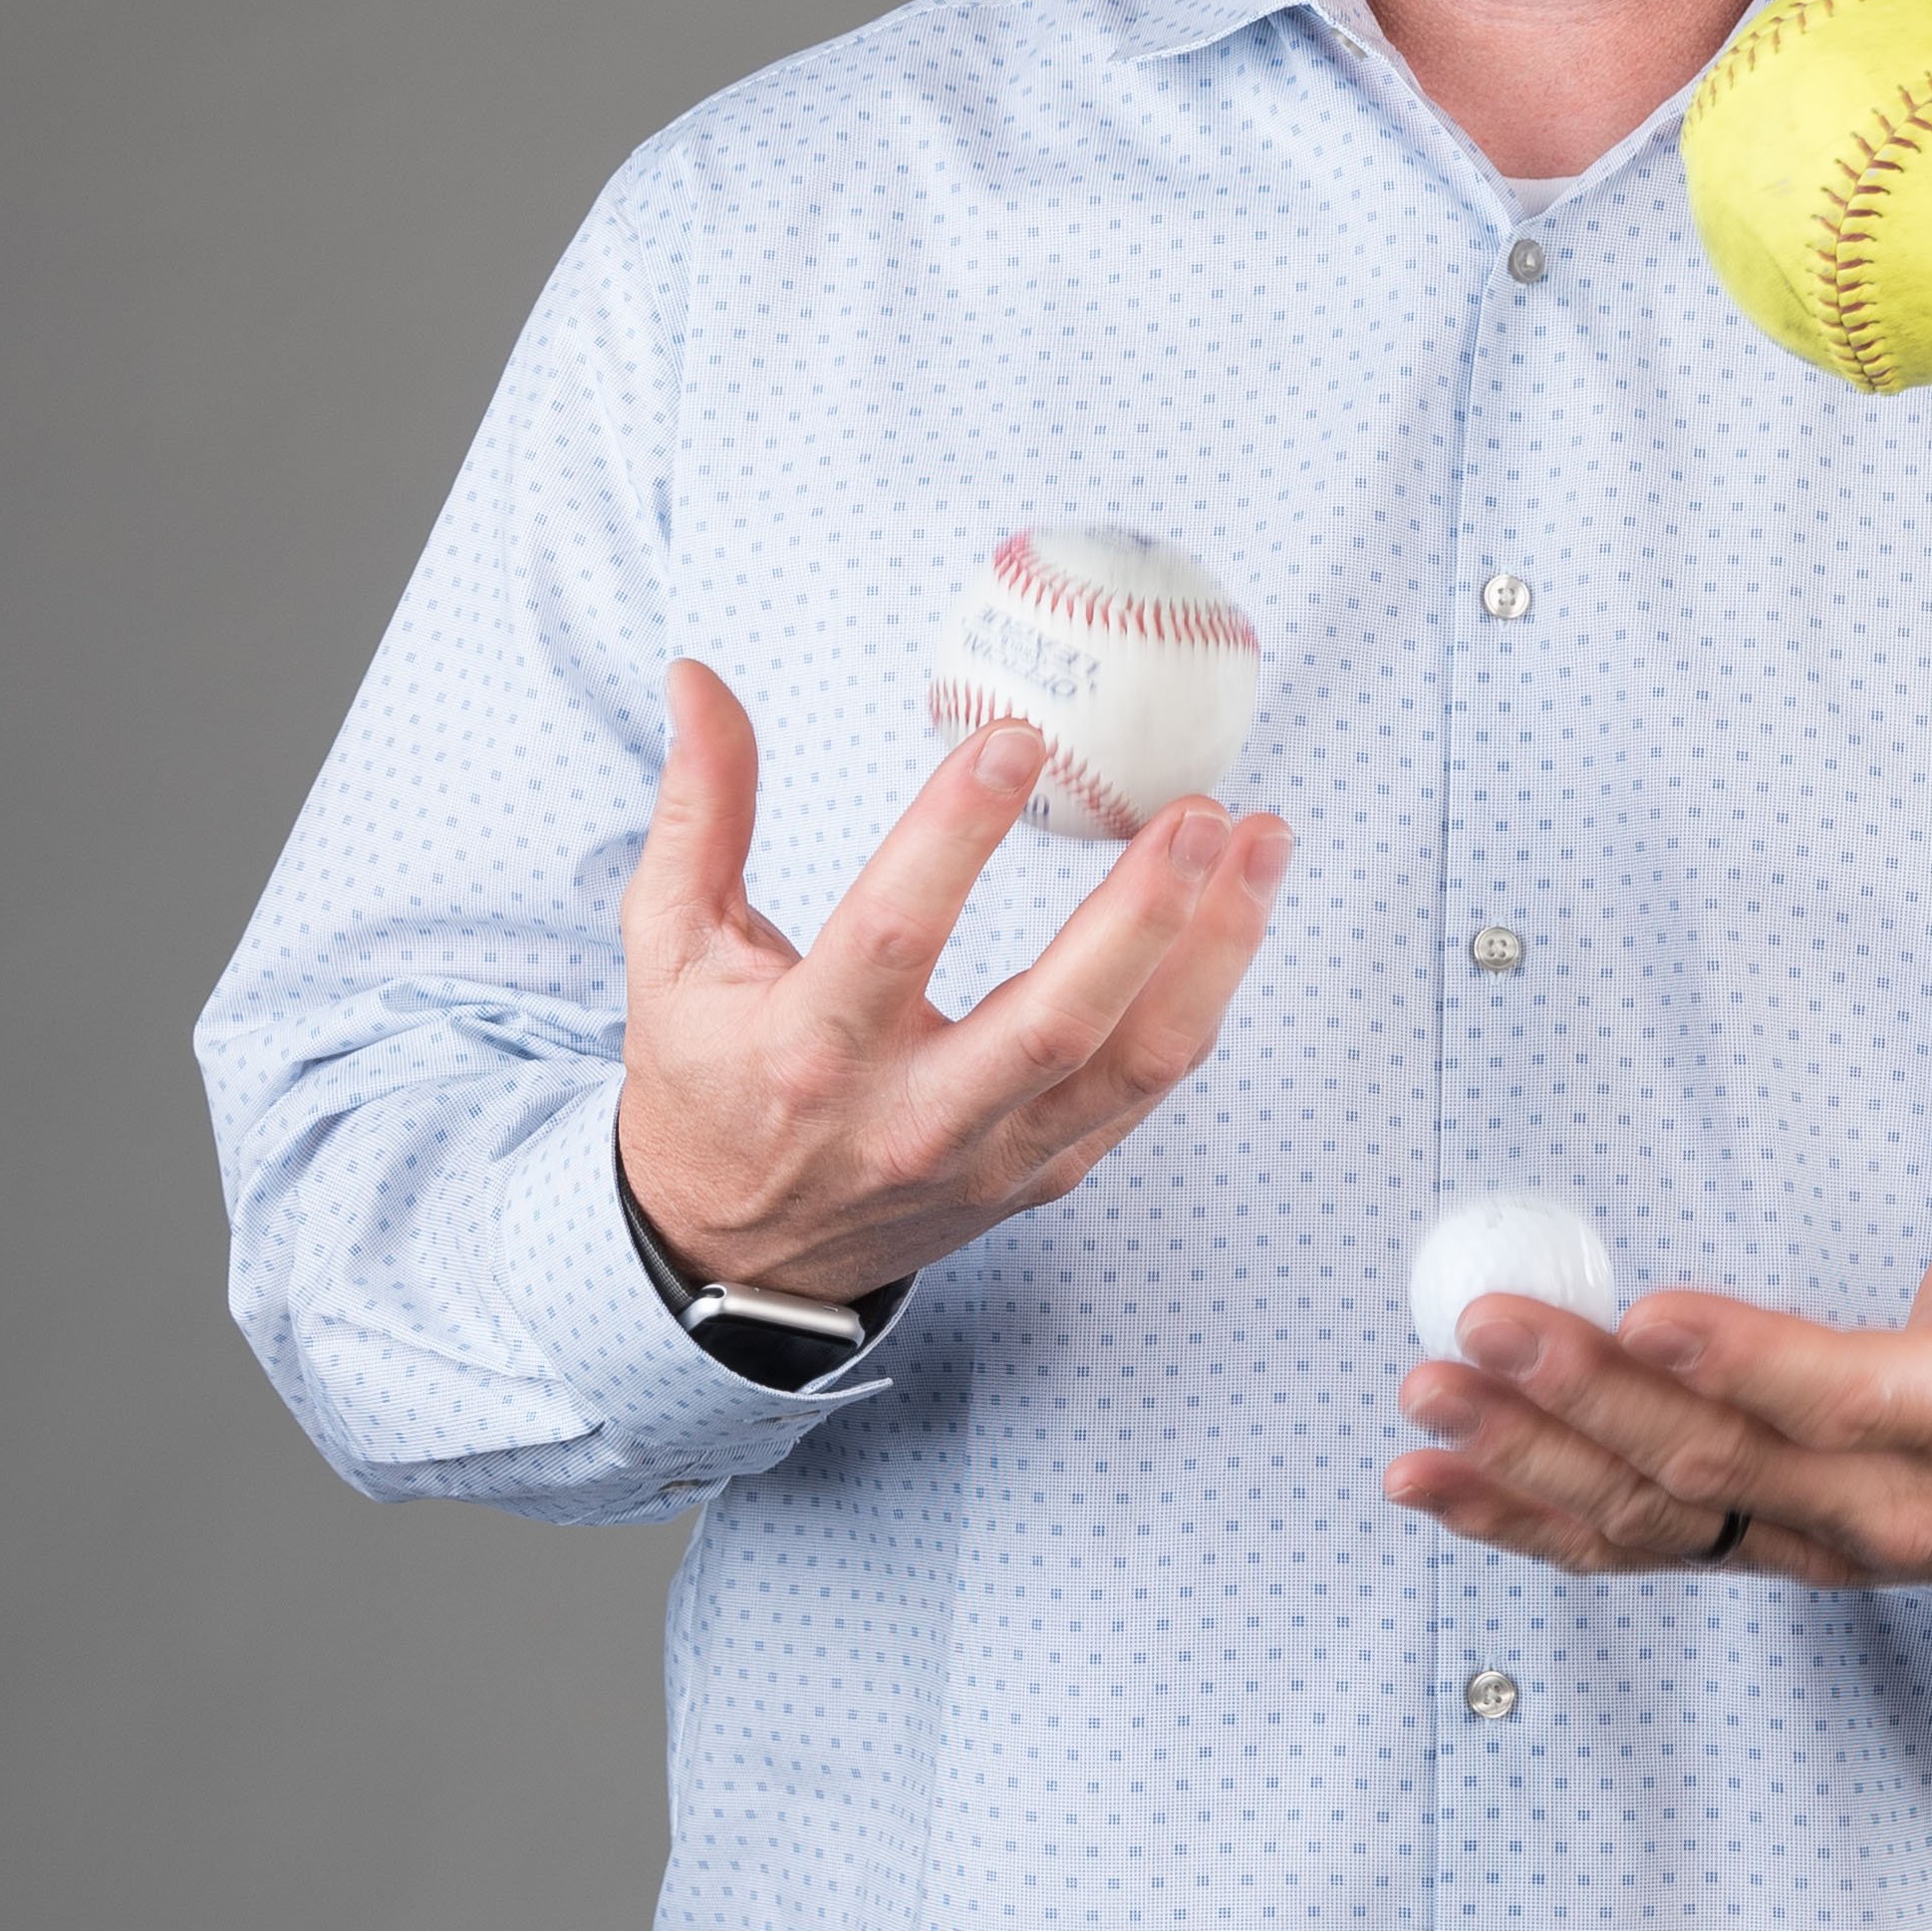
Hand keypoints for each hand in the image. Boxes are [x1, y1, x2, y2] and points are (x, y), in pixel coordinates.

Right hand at [615, 658, 1290, 1298]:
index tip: (1019, 737)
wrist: (736, 1253)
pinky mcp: (1045, 1176)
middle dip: (1143, 912)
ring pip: (1134, 1062)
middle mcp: (911, 1117)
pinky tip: (1238, 910)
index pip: (893, 936)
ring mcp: (993, 1157)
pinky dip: (1204, 998)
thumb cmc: (706, 1076)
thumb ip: (700, 813)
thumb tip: (698, 677)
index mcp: (810, 1052)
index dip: (956, 836)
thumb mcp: (670, 949)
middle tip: (1200, 808)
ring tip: (1262, 841)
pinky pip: (1147, 1090)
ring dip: (1215, 950)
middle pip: (1055, 1021)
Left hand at [1380, 1163, 1931, 1584]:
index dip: (1745, 1362)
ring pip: (1653, 1513)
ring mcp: (1802, 1542)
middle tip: (1488, 1328)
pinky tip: (1434, 1485)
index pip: (1845, 1399)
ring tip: (1430, 1404)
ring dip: (1528, 1463)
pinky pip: (1627, 1549)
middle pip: (1716, 1460)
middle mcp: (1875, 1505)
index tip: (1649, 1314)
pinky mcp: (1750, 1552)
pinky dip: (1522, 1520)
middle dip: (1590, 1396)